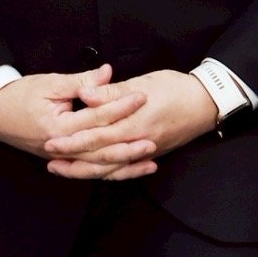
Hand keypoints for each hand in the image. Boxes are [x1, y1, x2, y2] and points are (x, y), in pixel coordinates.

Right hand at [0, 65, 150, 170]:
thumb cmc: (19, 95)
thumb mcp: (50, 83)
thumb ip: (81, 82)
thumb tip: (107, 73)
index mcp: (58, 128)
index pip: (96, 118)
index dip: (120, 107)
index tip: (142, 97)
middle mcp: (59, 147)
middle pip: (99, 151)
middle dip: (128, 147)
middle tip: (154, 140)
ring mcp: (59, 157)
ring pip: (96, 167)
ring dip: (123, 166)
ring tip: (149, 162)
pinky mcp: (60, 159)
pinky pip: (87, 169)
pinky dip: (108, 170)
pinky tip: (127, 169)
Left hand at [41, 69, 217, 178]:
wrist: (207, 104)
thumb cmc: (176, 88)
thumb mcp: (144, 82)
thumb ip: (112, 92)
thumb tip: (85, 95)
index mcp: (133, 122)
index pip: (96, 135)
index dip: (71, 139)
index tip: (51, 140)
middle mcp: (138, 142)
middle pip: (99, 156)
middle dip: (72, 158)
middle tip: (50, 158)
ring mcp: (145, 152)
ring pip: (110, 167)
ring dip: (85, 170)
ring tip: (64, 170)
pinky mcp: (151, 154)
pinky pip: (125, 169)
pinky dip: (109, 173)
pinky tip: (95, 174)